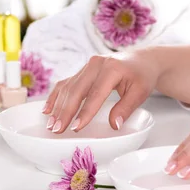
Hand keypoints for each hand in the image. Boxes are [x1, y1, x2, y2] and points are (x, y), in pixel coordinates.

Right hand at [42, 53, 159, 132]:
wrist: (141, 59)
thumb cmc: (142, 76)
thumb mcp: (140, 92)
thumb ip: (126, 108)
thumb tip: (113, 125)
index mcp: (111, 68)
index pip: (95, 94)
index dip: (85, 112)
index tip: (76, 128)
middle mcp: (96, 64)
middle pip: (76, 90)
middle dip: (65, 112)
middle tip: (57, 129)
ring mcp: (86, 66)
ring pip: (68, 88)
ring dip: (58, 107)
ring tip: (51, 124)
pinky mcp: (82, 70)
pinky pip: (65, 83)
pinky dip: (55, 97)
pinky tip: (47, 110)